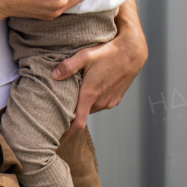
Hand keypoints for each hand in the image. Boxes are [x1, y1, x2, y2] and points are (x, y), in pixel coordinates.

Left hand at [56, 0, 147, 135]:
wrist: (132, 52)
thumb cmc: (108, 53)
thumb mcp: (85, 55)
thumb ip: (68, 66)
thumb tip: (54, 75)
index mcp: (91, 94)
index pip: (78, 122)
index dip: (67, 131)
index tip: (57, 134)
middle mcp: (101, 101)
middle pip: (82, 113)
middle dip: (72, 112)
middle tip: (59, 104)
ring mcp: (110, 101)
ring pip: (91, 108)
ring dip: (83, 104)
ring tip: (75, 93)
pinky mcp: (116, 99)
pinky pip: (100, 104)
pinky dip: (94, 100)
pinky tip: (91, 87)